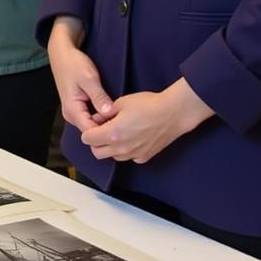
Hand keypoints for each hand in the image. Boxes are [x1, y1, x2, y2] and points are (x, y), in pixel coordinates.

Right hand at [47, 18, 115, 132]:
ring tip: (122, 118)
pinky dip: (101, 117)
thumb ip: (99, 97)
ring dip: (105, 123)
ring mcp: (73, 112)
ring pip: (91, 125)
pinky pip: (90, 118)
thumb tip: (110, 114)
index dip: (106, 132)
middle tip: (126, 123)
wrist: (62, 53)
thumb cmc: (74, 64)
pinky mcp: (77, 107)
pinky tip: (113, 112)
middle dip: (107, 129)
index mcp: (72, 110)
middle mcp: (71, 115)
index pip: (90, 132)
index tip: (123, 127)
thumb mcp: (89, 79)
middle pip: (91, 131)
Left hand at [80, 79, 213, 163]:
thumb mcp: (121, 103)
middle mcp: (121, 148)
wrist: (173, 113)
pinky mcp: (144, 157)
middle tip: (102, 129)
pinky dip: (125, 150)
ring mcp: (133, 155)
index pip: (87, 139)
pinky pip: (128, 157)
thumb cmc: (148, 105)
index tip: (95, 123)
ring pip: (112, 156)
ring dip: (110, 147)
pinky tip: (132, 137)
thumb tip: (97, 118)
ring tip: (118, 132)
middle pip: (97, 152)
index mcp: (112, 133)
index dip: (88, 130)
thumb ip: (105, 113)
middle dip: (96, 142)